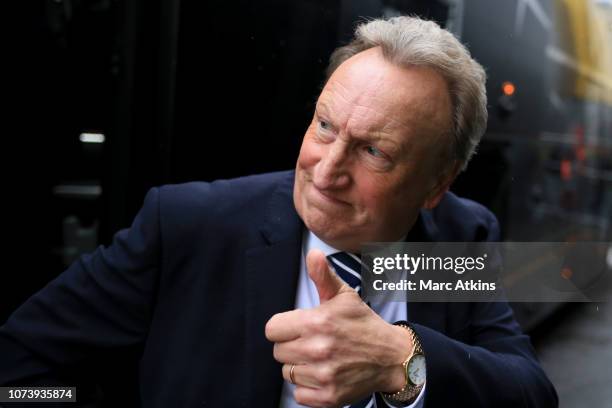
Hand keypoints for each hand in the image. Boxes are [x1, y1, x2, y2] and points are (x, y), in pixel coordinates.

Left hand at [265, 249, 411, 406]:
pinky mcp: (329, 397)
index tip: (297, 328)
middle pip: (278, 352)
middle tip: (311, 342)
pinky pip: (298, 394)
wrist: (392, 357)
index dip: (283, 327)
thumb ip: (323, 276)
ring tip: (319, 358)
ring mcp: (323, 375)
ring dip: (300, 367)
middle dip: (291, 346)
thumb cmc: (363, 324)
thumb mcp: (344, 296)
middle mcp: (318, 349)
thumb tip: (313, 254)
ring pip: (287, 373)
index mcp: (317, 322)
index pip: (272, 329)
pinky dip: (308, 387)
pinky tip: (322, 375)